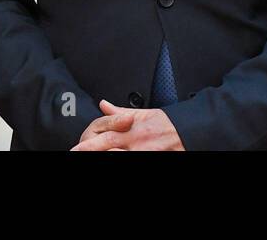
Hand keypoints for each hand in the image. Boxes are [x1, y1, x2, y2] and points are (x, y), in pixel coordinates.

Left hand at [70, 99, 184, 150]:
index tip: (77, 147)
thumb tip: (103, 104)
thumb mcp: (144, 113)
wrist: (190, 132)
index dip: (90, 141)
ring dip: (107, 156)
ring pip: (120, 156)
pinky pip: (136, 161)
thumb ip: (120, 112)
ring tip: (93, 158)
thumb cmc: (167, 124)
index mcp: (133, 127)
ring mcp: (145, 152)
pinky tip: (116, 158)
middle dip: (91, 150)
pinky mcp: (152, 158)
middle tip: (76, 153)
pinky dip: (124, 160)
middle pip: (109, 146)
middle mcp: (137, 140)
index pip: (107, 133)